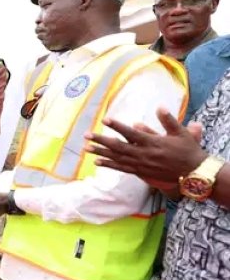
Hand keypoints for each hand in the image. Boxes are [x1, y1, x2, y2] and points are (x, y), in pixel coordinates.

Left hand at [85, 108, 206, 186]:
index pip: (131, 133)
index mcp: (152, 143)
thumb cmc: (187, 151)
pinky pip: (121, 168)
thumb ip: (168, 120)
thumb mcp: (181, 133)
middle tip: (86, 135)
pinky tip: (97, 162)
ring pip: (116, 158)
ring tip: (86, 148)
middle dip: (101, 140)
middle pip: (118, 147)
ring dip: (100, 153)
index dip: (117, 126)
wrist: (193, 173)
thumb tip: (159, 107)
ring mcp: (140, 164)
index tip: (105, 120)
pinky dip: (109, 165)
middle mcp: (143, 154)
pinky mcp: (140, 172)